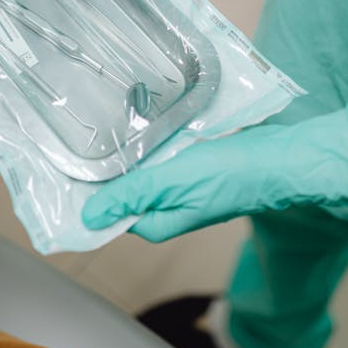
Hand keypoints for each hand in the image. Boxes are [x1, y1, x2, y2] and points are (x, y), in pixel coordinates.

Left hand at [82, 107, 347, 241]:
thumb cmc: (228, 172)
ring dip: (130, 155)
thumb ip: (132, 195)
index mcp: (159, 222)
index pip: (111, 213)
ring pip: (145, 174)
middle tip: (83, 137)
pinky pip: (163, 161)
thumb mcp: (172, 182)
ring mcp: (184, 190)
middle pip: (127, 193)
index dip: (90, 192)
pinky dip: (152, 146)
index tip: (67, 166)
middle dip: (107, 171)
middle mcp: (169, 210)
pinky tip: (144, 125)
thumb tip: (89, 216)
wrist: (280, 160)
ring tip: (105, 126)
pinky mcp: (197, 170)